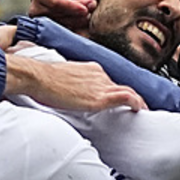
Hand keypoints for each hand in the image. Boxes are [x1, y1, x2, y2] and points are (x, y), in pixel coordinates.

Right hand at [4, 54, 146, 111]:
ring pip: (127, 91)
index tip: (121, 99)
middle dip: (130, 97)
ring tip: (142, 110)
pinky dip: (136, 102)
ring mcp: (100, 85)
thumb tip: (73, 94)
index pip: (109, 81)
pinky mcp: (99, 97)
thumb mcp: (63, 80)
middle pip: (120, 86)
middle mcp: (99, 74)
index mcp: (91, 69)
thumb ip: (74, 85)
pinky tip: (140, 109)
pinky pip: (126, 97)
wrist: (37, 77)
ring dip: (138, 101)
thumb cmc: (44, 80)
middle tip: (137, 107)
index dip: (117, 91)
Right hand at [29, 0, 93, 31]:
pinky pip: (65, 33)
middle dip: (78, 14)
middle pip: (61, 15)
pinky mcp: (49, 32)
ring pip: (63, 26)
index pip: (55, 2)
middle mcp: (38, 9)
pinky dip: (77, 30)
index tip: (85, 9)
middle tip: (93, 8)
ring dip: (79, 22)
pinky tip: (86, 26)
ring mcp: (43, 22)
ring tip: (90, 15)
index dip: (70, 6)